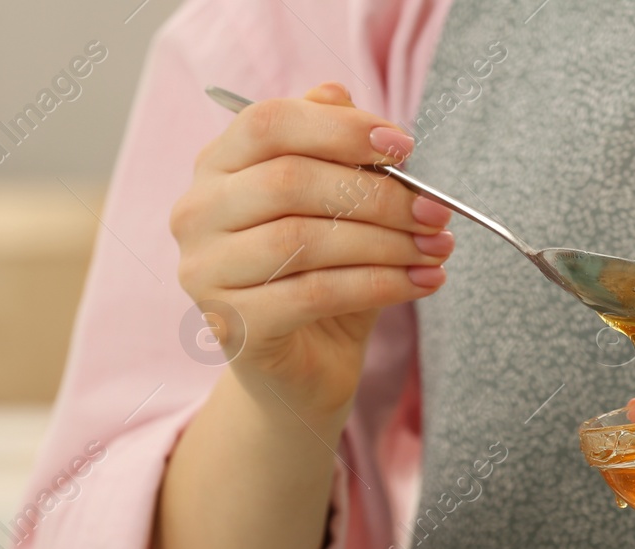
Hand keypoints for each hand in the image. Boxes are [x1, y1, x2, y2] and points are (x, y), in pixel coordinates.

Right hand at [171, 82, 452, 429]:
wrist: (303, 368)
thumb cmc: (320, 275)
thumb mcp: (335, 205)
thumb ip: (334, 150)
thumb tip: (343, 95)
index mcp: (216, 166)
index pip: (268, 123)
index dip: (340, 128)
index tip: (405, 146)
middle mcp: (197, 214)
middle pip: (289, 181)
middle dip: (377, 194)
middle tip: (436, 212)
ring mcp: (205, 273)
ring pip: (303, 240)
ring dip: (385, 242)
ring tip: (436, 249)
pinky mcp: (235, 326)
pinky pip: (314, 293)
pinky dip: (379, 285)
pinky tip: (421, 283)